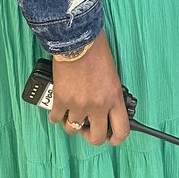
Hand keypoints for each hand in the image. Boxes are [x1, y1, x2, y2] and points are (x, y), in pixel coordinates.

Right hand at [49, 30, 129, 146]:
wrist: (78, 39)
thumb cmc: (96, 51)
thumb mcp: (112, 75)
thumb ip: (110, 95)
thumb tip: (106, 110)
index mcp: (114, 97)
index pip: (122, 130)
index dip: (116, 138)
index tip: (110, 136)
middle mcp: (98, 105)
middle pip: (96, 138)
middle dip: (91, 135)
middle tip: (88, 126)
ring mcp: (78, 104)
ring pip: (73, 129)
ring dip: (72, 122)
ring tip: (72, 112)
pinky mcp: (61, 100)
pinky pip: (56, 118)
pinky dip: (57, 114)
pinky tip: (59, 106)